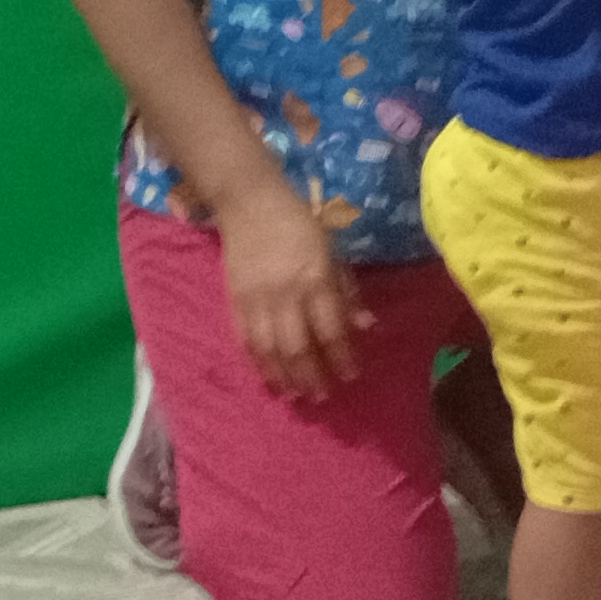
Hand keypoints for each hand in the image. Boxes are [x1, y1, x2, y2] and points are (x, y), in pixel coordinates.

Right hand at [220, 191, 368, 401]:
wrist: (249, 203)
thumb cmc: (299, 225)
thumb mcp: (332, 251)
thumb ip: (347, 290)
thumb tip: (366, 326)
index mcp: (314, 278)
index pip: (331, 329)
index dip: (342, 357)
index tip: (351, 375)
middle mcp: (285, 294)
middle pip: (297, 347)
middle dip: (311, 376)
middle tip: (322, 396)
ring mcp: (256, 300)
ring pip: (269, 350)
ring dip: (284, 377)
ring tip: (296, 396)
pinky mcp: (234, 301)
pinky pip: (245, 341)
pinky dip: (258, 364)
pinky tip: (269, 379)